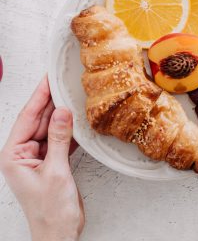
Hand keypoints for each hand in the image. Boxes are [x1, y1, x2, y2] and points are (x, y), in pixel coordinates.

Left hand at [0, 76, 84, 240]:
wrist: (60, 233)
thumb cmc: (51, 211)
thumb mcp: (55, 171)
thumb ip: (59, 138)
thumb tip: (62, 111)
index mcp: (13, 155)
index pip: (27, 118)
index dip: (39, 96)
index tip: (48, 79)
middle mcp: (23, 153)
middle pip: (38, 120)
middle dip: (51, 102)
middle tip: (63, 82)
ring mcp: (37, 156)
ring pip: (50, 127)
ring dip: (62, 114)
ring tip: (71, 96)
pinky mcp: (52, 161)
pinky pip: (60, 138)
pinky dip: (69, 129)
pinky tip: (77, 119)